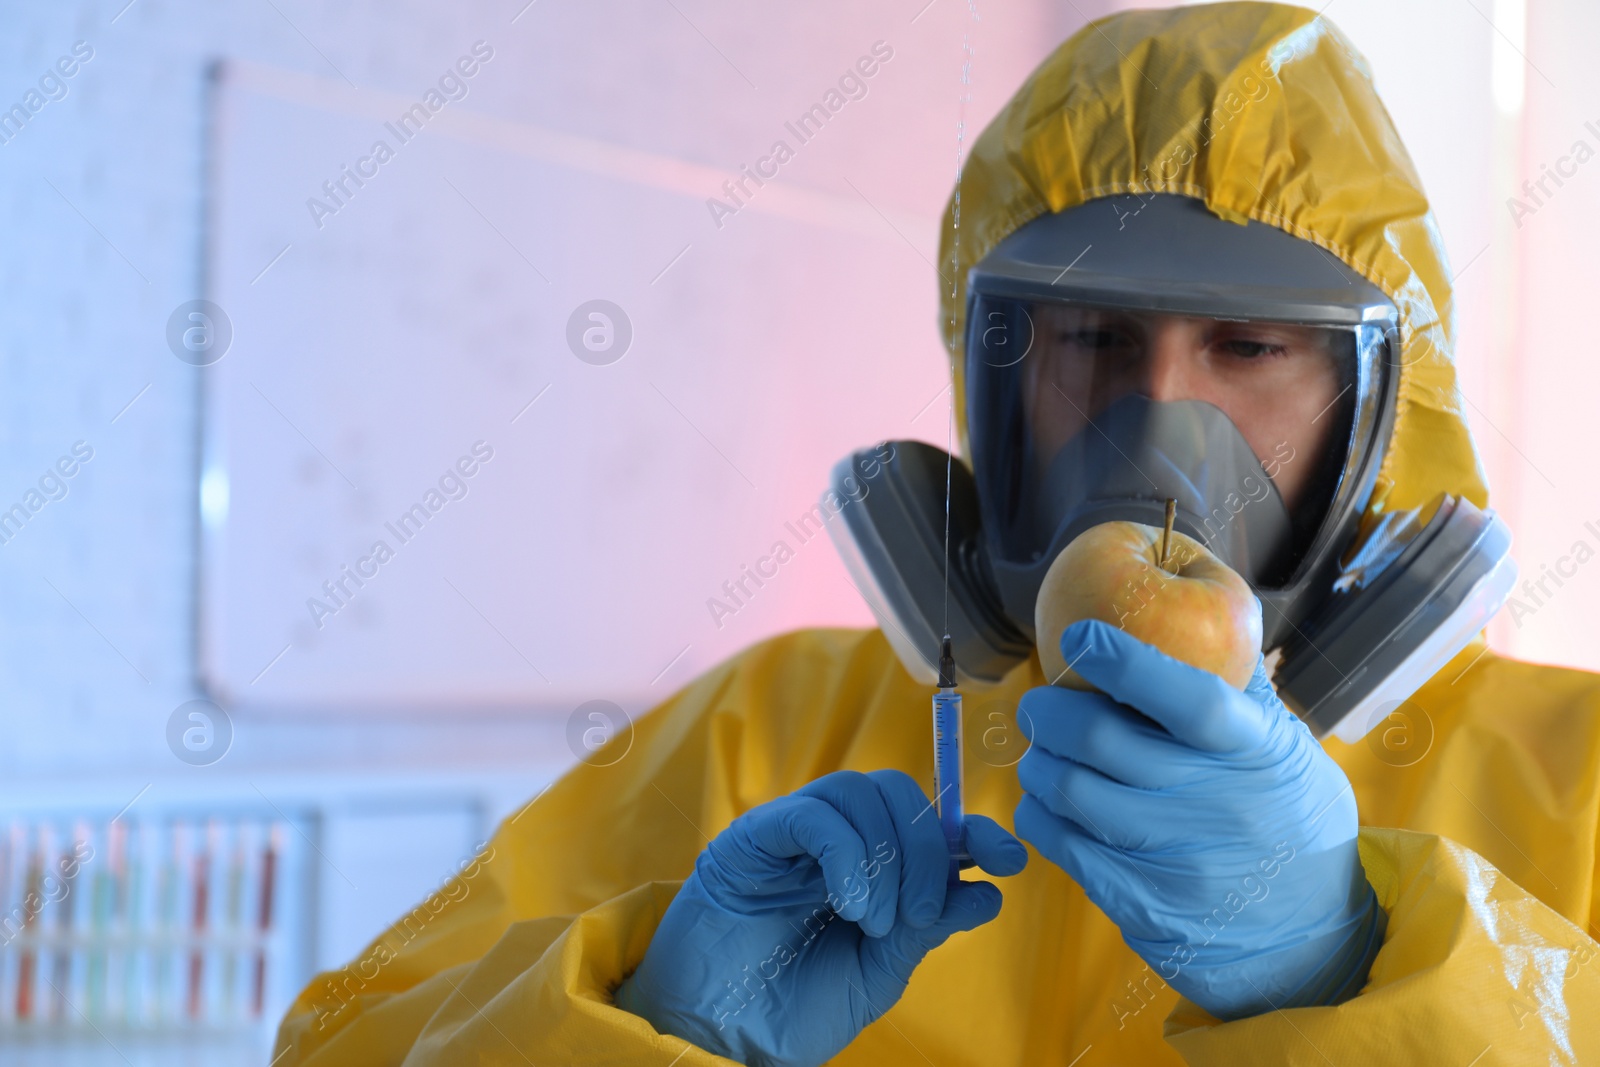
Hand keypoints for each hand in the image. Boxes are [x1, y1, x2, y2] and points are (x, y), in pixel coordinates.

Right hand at [615, 769, 1026, 1066]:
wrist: (712, 1035)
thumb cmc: (788, 1011)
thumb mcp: (876, 975)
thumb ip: (925, 931)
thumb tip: (988, 892)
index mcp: (872, 872)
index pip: (931, 826)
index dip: (974, 832)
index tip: (1009, 859)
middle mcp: (837, 842)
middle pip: (903, 797)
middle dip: (930, 851)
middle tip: (920, 914)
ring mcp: (796, 834)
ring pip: (863, 793)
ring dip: (888, 856)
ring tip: (876, 921)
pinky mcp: (756, 836)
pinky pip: (813, 814)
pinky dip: (847, 853)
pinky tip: (850, 903)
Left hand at [1013, 620, 1384, 1020]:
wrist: (1316, 939)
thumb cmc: (1293, 822)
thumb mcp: (1289, 751)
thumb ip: (1240, 693)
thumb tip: (1199, 615)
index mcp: (1255, 753)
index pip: (1188, 698)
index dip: (1126, 662)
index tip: (1079, 638)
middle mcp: (1213, 805)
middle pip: (1100, 739)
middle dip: (1048, 711)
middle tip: (1038, 705)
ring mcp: (1174, 860)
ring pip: (1067, 789)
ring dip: (1038, 762)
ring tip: (1043, 754)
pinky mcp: (1140, 903)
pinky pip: (1060, 844)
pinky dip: (1038, 812)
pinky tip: (1048, 802)